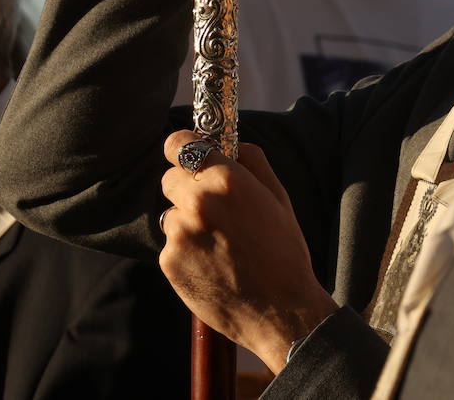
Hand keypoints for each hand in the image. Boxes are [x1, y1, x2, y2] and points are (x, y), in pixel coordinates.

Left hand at [159, 132, 338, 372]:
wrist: (279, 310)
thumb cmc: (284, 251)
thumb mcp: (279, 198)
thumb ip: (253, 161)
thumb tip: (232, 143)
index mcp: (227, 180)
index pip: (179, 143)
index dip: (183, 147)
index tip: (188, 155)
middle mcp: (198, 202)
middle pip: (169, 177)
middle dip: (187, 187)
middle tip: (212, 208)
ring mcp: (180, 233)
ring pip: (171, 213)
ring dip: (186, 221)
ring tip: (217, 242)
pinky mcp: (169, 261)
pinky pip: (170, 243)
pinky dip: (185, 250)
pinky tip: (211, 263)